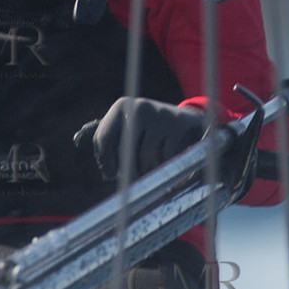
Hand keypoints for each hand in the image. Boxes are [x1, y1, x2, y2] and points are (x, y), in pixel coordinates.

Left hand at [91, 97, 205, 180]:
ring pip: (146, 155)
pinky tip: (163, 167)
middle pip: (125, 149)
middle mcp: (138, 108)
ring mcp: (159, 114)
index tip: (111, 175)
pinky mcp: (178, 124)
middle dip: (127, 169)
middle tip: (129, 181)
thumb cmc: (148, 130)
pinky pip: (165, 156)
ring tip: (147, 172)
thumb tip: (106, 174)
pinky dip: (163, 167)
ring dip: (146, 170)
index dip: (106, 160)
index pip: (103, 137)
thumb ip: (113, 146)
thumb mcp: (128, 130)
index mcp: (121, 107)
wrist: (184, 119)